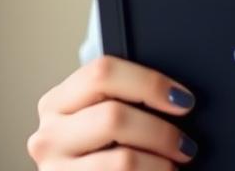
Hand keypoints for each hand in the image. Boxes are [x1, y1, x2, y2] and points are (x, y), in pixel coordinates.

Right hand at [28, 55, 197, 168]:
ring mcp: (53, 169)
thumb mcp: (101, 114)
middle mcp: (49, 134)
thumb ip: (125, 98)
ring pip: (121, 160)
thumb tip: (179, 97)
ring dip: (158, 163)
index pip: (103, 72)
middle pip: (114, 117)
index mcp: (59, 100)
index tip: (184, 99)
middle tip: (186, 145)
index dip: (150, 83)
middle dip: (160, 131)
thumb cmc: (100, 145)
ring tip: (174, 166)